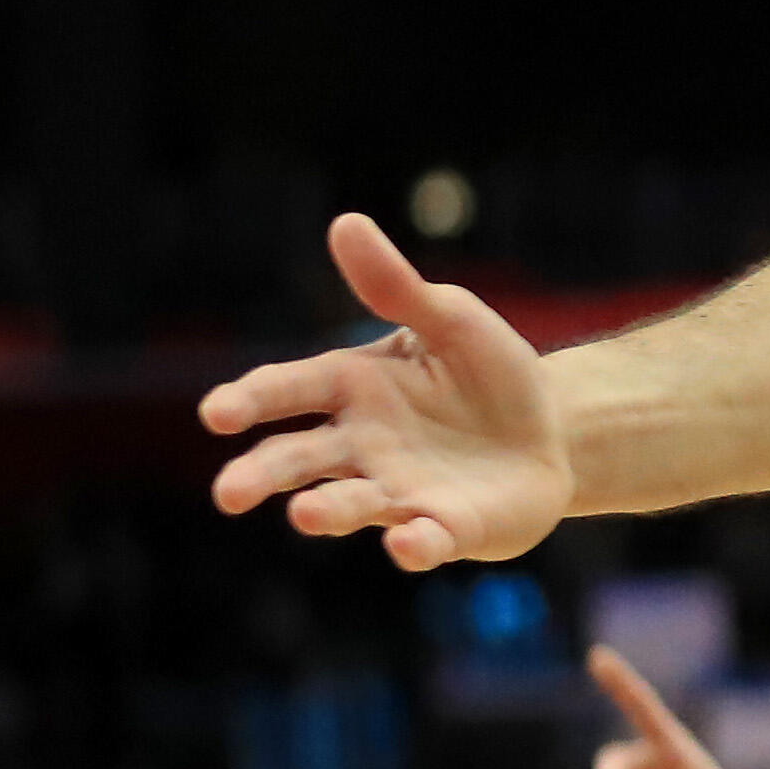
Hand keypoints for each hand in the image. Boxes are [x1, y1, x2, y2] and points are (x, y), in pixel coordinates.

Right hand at [198, 215, 572, 570]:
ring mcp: (399, 491)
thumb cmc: (487, 371)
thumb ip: (396, 285)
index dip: (250, 400)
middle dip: (262, 474)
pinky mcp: (447, 528)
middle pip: (298, 460)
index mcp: (352, 386)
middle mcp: (361, 445)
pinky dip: (415, 546)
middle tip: (228, 493)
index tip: (216, 412)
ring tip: (304, 516)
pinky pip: (425, 540)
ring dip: (328, 512)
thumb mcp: (450, 319)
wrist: (554, 428)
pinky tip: (409, 545)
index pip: (288, 389)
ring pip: (350, 504)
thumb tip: (346, 222)